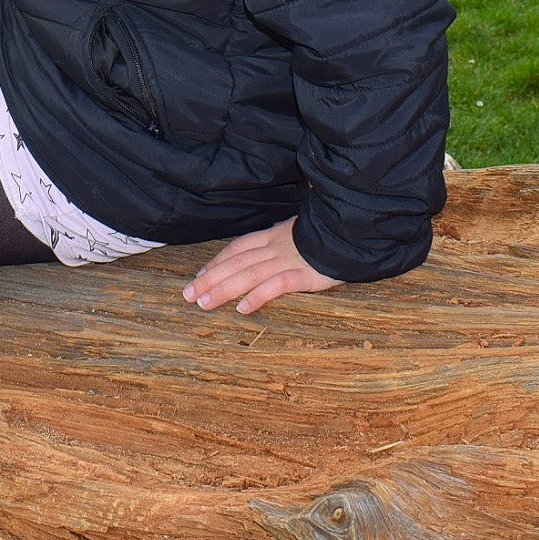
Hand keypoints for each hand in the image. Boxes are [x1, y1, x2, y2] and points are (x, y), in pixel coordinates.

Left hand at [180, 217, 341, 314]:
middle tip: (188, 295)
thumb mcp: (297, 232)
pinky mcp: (303, 274)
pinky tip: (243, 309)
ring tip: (204, 303)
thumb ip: (279, 241)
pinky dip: (258, 296)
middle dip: (209, 279)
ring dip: (223, 289)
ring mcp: (287, 260)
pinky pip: (276, 285)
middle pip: (235, 263)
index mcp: (272, 236)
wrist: (351, 230)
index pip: (236, 249)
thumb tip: (262, 251)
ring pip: (248, 274)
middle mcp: (274, 247)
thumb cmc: (325, 235)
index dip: (216, 262)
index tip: (198, 277)